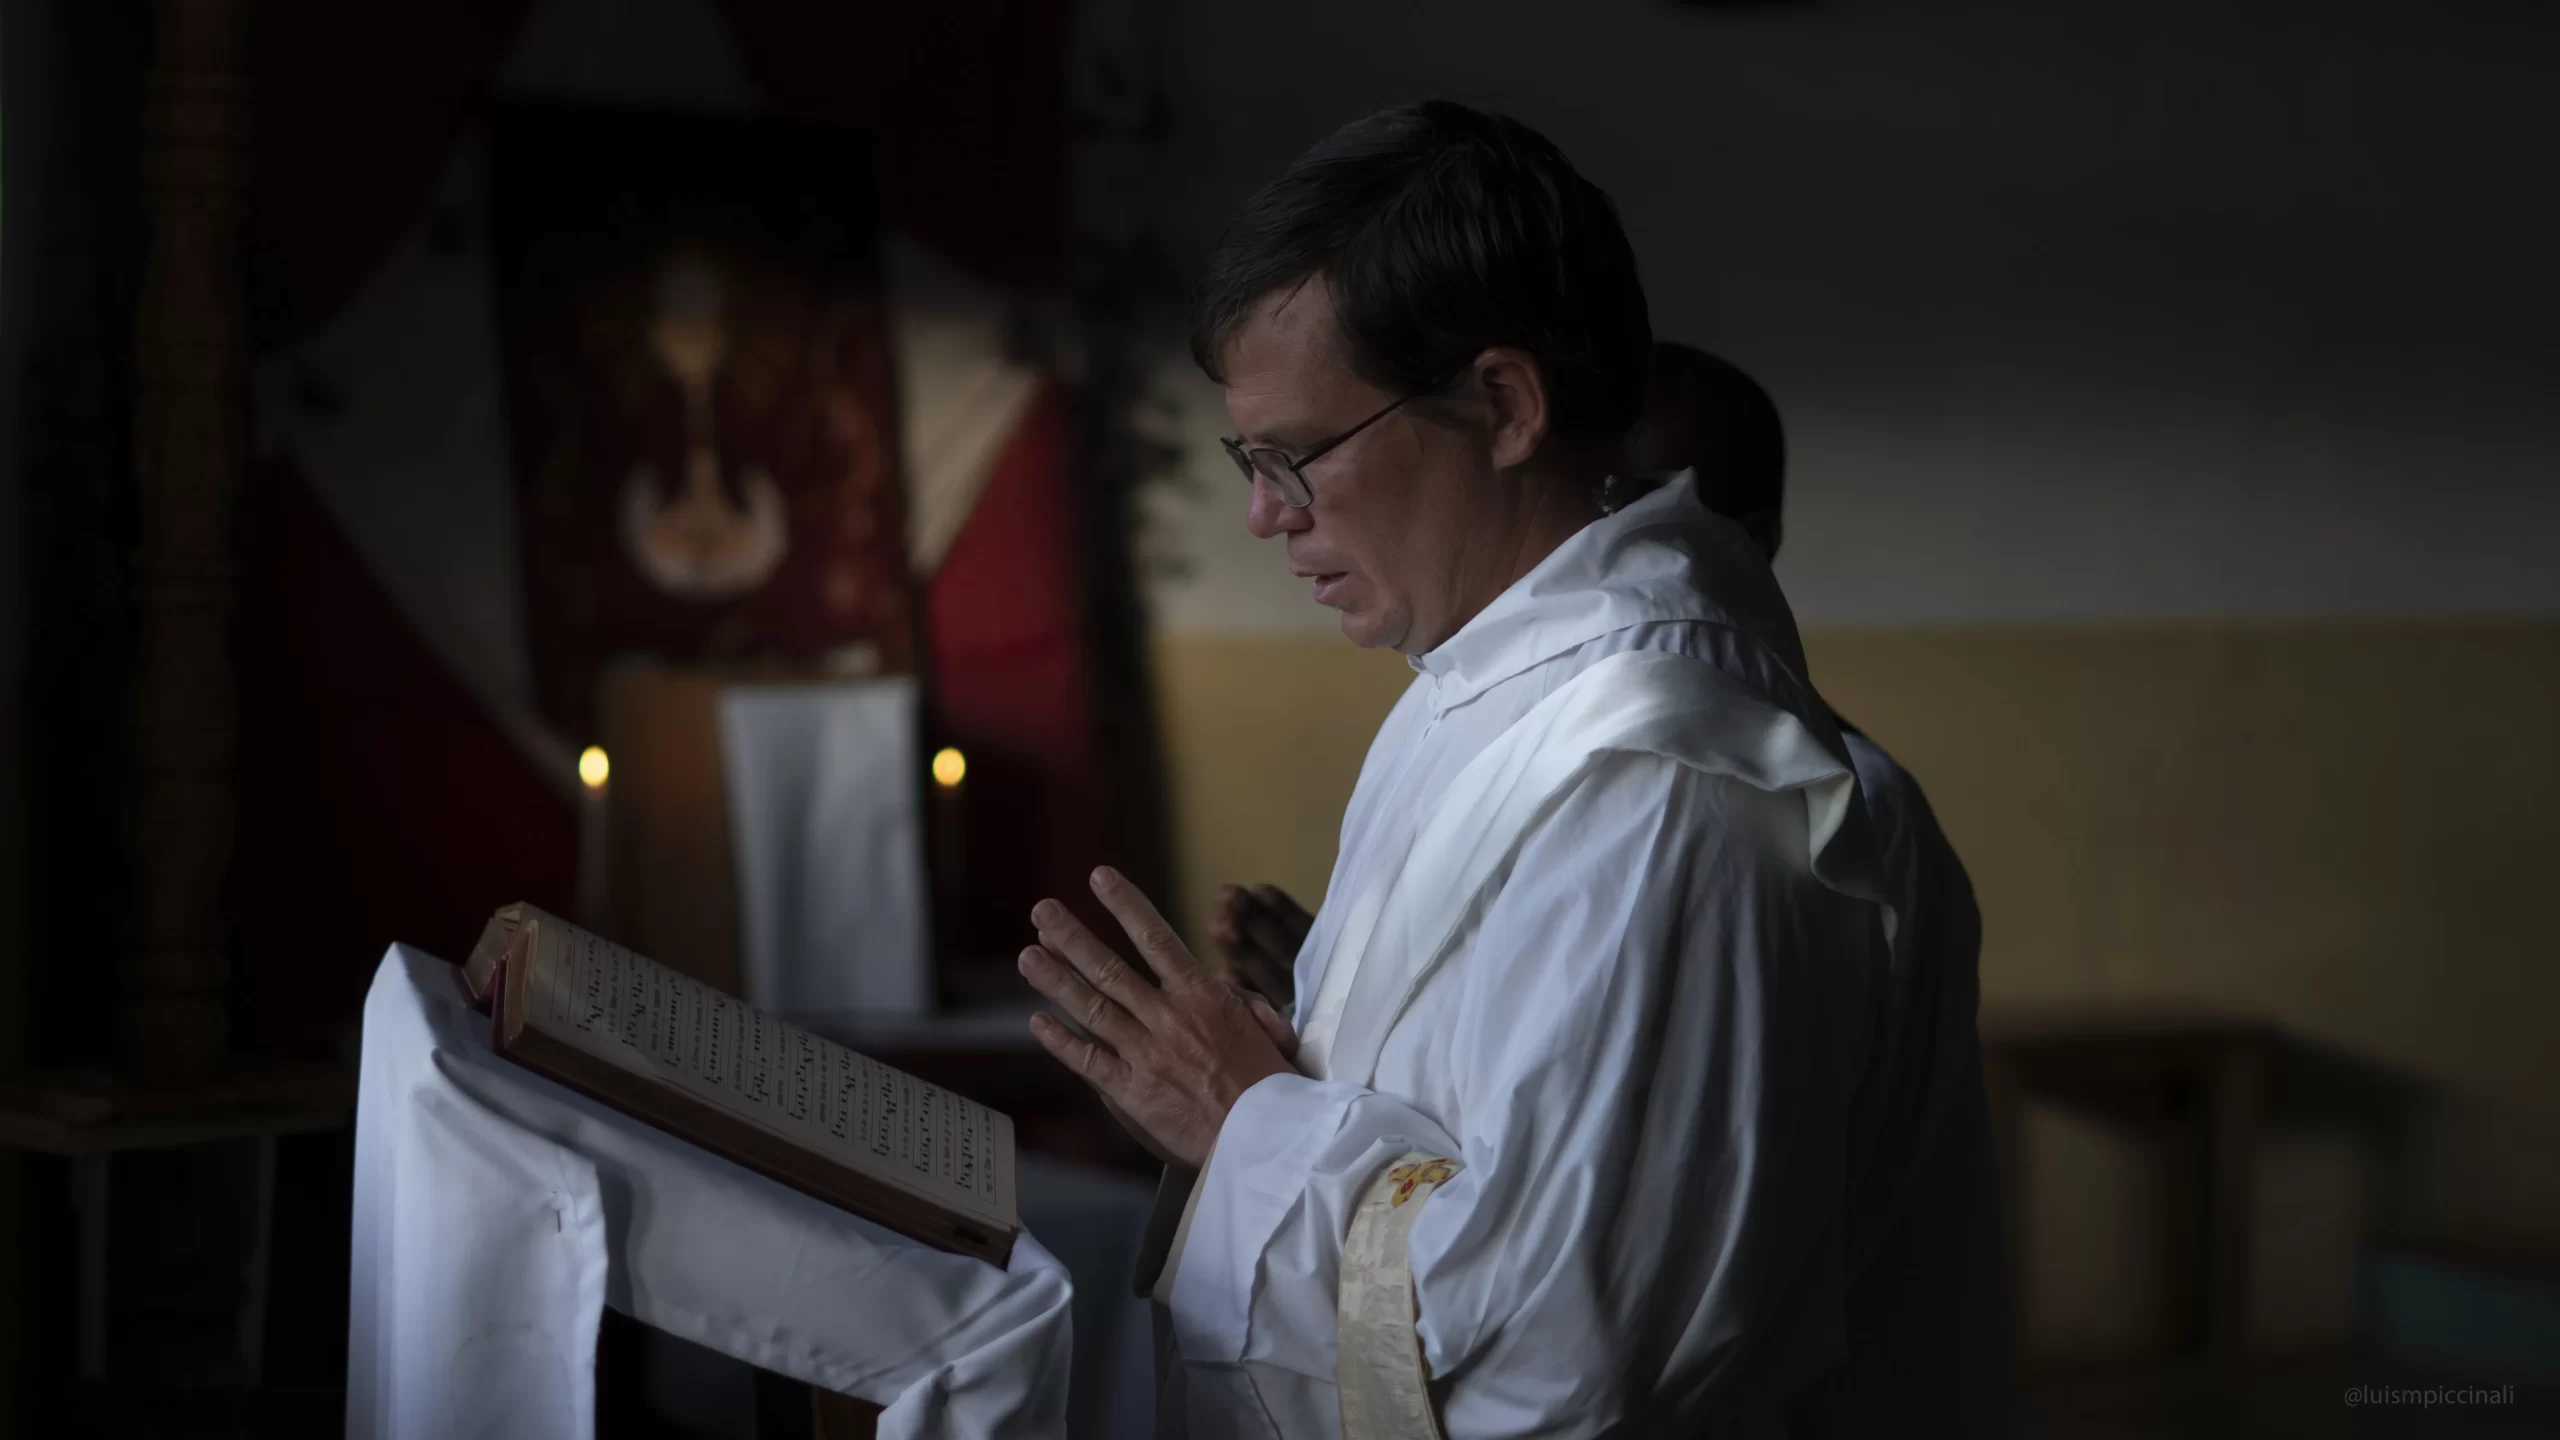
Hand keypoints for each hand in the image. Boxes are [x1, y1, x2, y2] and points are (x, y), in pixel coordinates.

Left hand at [1019, 868, 1297, 1167]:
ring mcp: (1145, 1052)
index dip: (1125, 905)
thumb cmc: (1272, 1087)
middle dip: (1072, 937)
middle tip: (1043, 911)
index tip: (1100, 878)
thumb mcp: (1268, 1029)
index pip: (1157, 937)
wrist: (1265, 1138)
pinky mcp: (1131, 1091)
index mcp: (1203, 996)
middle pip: (1110, 968)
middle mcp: (1167, 1017)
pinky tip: (1037, 1022)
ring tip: (1027, 955)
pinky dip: (1060, 1041)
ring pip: (1091, 1007)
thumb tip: (1220, 984)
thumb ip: (1240, 1001)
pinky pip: (1088, 1059)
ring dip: (1055, 979)